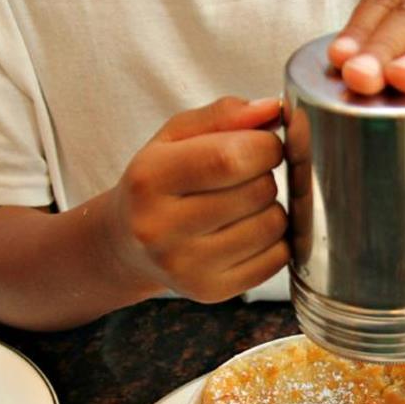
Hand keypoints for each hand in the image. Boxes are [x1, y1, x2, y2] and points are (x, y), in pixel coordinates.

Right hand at [109, 97, 287, 302]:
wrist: (127, 244)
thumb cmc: (159, 182)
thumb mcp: (176, 136)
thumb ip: (225, 115)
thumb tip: (272, 111)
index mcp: (149, 180)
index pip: (231, 159)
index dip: (265, 146)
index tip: (263, 145)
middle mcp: (161, 229)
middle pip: (258, 191)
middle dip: (266, 175)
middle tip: (245, 177)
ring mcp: (186, 267)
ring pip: (273, 226)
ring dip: (271, 208)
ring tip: (243, 205)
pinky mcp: (211, 292)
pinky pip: (277, 259)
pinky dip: (274, 241)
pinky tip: (246, 232)